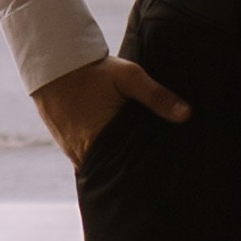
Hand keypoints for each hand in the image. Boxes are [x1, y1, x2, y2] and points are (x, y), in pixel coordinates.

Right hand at [31, 51, 191, 162]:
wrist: (53, 63)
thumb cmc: (94, 70)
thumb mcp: (128, 77)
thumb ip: (156, 96)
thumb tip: (187, 114)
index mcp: (100, 139)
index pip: (124, 170)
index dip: (141, 174)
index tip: (157, 177)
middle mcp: (83, 150)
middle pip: (110, 172)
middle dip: (127, 173)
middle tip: (151, 177)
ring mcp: (71, 150)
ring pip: (97, 167)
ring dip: (111, 166)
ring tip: (133, 169)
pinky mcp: (65, 145)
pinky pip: (85, 160)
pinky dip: (98, 158)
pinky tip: (112, 155)